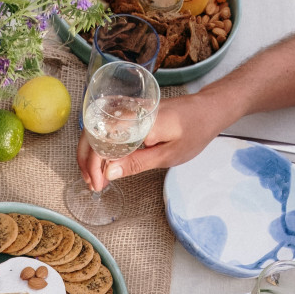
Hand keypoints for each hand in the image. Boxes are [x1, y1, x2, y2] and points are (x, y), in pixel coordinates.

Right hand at [76, 95, 222, 190]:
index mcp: (138, 123)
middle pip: (92, 134)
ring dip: (90, 153)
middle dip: (86, 161)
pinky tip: (103, 160)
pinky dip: (99, 144)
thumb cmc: (194, 131)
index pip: (102, 143)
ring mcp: (127, 109)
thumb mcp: (168, 155)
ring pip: (95, 129)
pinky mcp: (130, 111)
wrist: (207, 109)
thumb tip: (110, 172)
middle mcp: (128, 111)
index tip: (98, 184)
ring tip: (94, 176)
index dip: (95, 166)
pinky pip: (106, 126)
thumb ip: (137, 163)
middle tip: (92, 183)